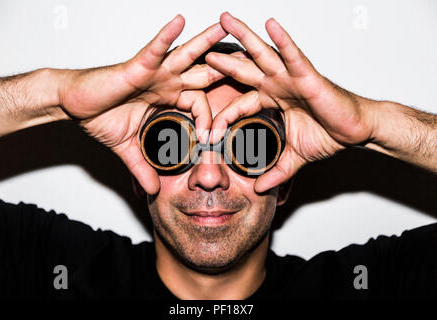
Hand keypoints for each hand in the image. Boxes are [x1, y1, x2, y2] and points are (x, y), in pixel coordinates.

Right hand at [58, 15, 226, 194]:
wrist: (74, 105)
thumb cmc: (100, 117)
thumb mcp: (128, 148)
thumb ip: (143, 167)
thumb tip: (153, 190)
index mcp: (167, 98)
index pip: (200, 103)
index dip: (210, 118)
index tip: (211, 138)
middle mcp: (165, 82)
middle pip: (202, 72)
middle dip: (225, 68)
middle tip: (251, 62)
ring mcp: (154, 72)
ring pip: (185, 54)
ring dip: (205, 42)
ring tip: (225, 27)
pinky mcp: (137, 65)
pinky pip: (155, 48)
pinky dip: (168, 36)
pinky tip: (181, 22)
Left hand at [205, 12, 374, 192]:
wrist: (355, 131)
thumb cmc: (328, 134)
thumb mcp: (293, 157)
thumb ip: (275, 172)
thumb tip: (259, 189)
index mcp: (272, 99)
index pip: (238, 104)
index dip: (222, 117)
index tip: (206, 132)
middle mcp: (278, 84)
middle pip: (243, 68)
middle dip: (221, 57)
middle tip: (199, 46)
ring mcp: (291, 77)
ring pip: (263, 54)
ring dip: (243, 37)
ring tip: (225, 21)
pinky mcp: (308, 76)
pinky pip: (293, 55)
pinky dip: (282, 41)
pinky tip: (270, 25)